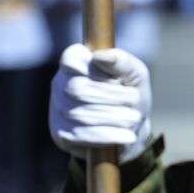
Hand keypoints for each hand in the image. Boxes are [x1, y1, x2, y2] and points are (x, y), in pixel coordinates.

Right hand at [49, 44, 151, 162]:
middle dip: (113, 95)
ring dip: (115, 117)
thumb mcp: (135, 75)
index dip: (91, 68)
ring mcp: (58, 111)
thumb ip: (122, 62)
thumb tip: (100, 56)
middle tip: (133, 99)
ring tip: (133, 117)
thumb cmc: (131, 94)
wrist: (133, 129)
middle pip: (78, 89)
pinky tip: (127, 136)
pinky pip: (81, 136)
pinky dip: (109, 135)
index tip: (114, 78)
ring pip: (80, 114)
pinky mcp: (62, 135)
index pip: (71, 58)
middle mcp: (61, 85)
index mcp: (76, 63)